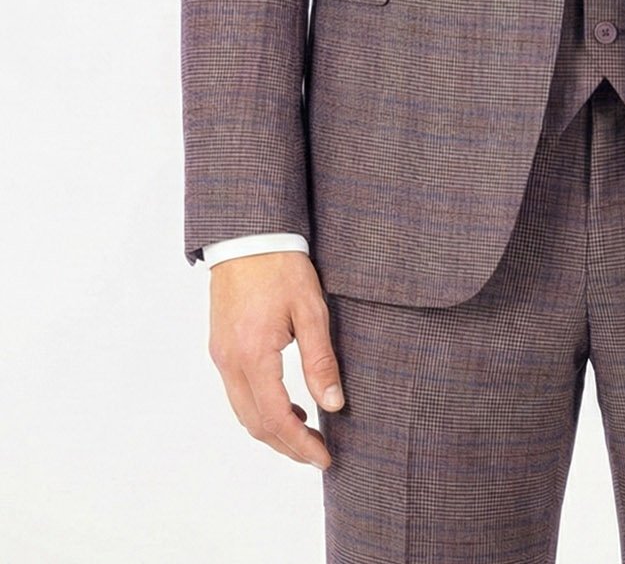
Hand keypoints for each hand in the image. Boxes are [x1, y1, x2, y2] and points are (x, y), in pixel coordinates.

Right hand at [207, 251, 344, 468]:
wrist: (248, 235)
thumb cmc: (282, 267)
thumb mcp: (311, 310)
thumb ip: (320, 360)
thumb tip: (333, 404)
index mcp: (253, 355)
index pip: (276, 419)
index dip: (300, 445)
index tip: (324, 457)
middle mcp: (230, 362)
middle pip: (255, 424)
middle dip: (287, 446)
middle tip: (318, 453)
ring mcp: (221, 355)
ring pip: (243, 412)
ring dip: (272, 430)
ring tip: (306, 433)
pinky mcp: (221, 347)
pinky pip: (237, 392)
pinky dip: (260, 409)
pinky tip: (287, 404)